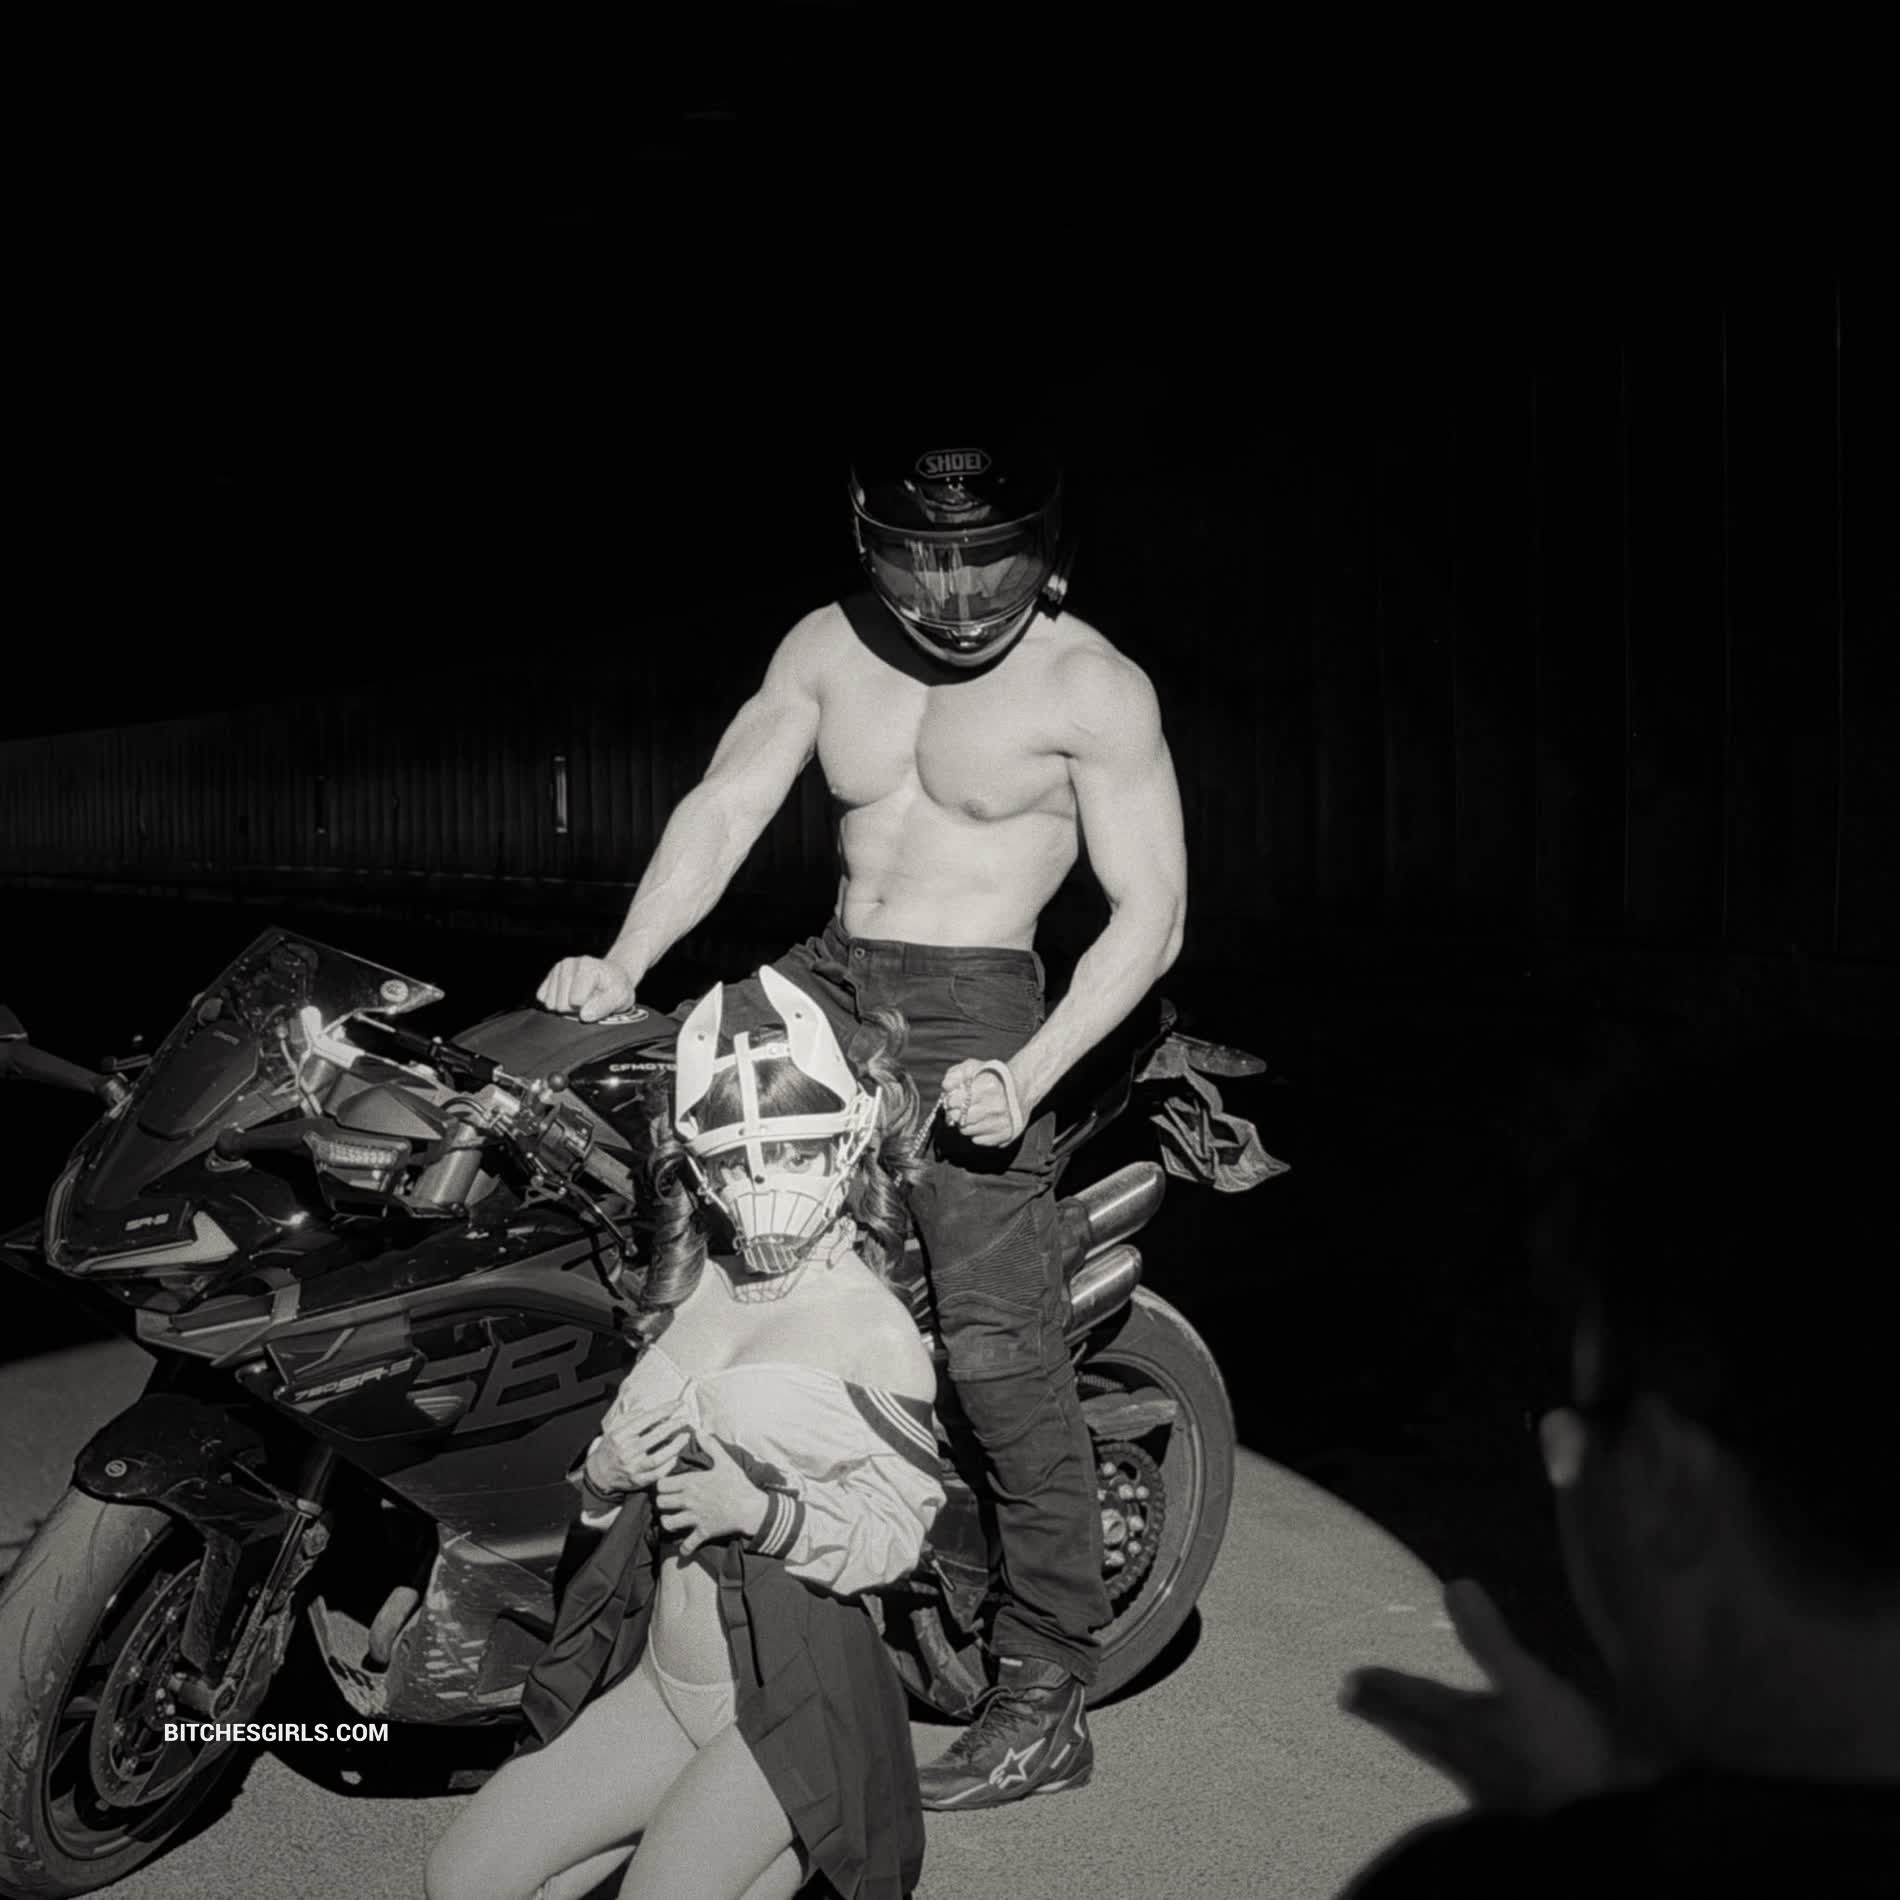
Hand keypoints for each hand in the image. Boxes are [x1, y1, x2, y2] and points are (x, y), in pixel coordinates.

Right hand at [538, 955, 640, 1023]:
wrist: (612, 977)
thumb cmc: (616, 987)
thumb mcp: (620, 997)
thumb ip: (604, 1006)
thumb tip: (584, 1015)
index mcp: (586, 966)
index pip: (576, 1002)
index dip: (588, 1008)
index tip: (599, 1000)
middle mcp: (568, 963)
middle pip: (561, 1005)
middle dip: (576, 1010)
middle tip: (590, 1001)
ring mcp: (557, 970)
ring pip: (550, 1004)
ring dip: (567, 1007)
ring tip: (582, 998)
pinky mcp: (549, 978)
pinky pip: (543, 999)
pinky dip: (557, 1002)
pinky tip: (570, 996)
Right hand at [585, 1403, 691, 1495]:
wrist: (598, 1474)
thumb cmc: (610, 1448)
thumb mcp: (613, 1429)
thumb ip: (628, 1418)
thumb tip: (645, 1409)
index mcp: (620, 1435)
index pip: (645, 1419)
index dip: (664, 1410)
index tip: (678, 1404)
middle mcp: (626, 1451)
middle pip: (654, 1437)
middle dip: (673, 1426)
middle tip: (685, 1419)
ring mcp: (632, 1468)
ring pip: (658, 1458)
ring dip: (674, 1447)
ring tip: (685, 1437)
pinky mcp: (637, 1481)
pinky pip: (657, 1474)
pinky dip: (668, 1466)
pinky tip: (676, 1456)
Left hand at [655, 1434, 769, 1558]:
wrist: (751, 1507)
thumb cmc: (737, 1483)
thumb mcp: (725, 1461)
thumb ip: (710, 1446)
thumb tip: (699, 1431)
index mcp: (691, 1482)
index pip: (661, 1484)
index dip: (662, 1485)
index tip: (667, 1486)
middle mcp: (689, 1500)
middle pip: (661, 1503)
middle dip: (662, 1503)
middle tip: (668, 1502)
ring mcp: (695, 1517)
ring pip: (668, 1523)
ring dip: (668, 1522)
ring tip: (673, 1519)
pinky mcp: (703, 1532)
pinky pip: (688, 1545)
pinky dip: (685, 1548)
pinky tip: (684, 1547)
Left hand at [939, 1058, 1026, 1147]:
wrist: (1023, 1087)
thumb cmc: (994, 1076)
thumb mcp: (975, 1067)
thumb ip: (957, 1073)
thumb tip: (946, 1086)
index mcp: (987, 1086)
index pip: (954, 1101)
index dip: (950, 1100)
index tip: (954, 1098)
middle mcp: (995, 1106)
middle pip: (959, 1119)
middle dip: (955, 1113)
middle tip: (961, 1108)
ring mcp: (1000, 1123)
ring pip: (966, 1131)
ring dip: (965, 1123)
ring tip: (973, 1114)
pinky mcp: (1005, 1135)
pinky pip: (978, 1139)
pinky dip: (976, 1132)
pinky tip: (982, 1122)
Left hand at [1339, 1578, 1630, 1814]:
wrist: (1596, 1827)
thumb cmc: (1561, 1751)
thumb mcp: (1529, 1685)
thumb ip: (1489, 1639)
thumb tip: (1454, 1585)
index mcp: (1464, 1723)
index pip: (1414, 1697)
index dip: (1385, 1684)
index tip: (1349, 1679)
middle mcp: (1465, 1757)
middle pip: (1414, 1730)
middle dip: (1384, 1712)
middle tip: (1348, 1701)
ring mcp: (1486, 1791)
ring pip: (1438, 1758)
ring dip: (1414, 1739)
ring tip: (1399, 1731)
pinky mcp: (1509, 1816)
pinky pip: (1469, 1790)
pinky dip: (1458, 1774)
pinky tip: (1468, 1783)